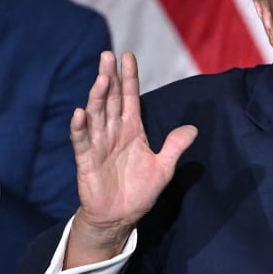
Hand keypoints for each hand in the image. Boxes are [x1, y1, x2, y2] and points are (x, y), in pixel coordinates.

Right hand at [64, 51, 196, 267]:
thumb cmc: (139, 191)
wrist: (120, 217)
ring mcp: (98, 144)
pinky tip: (79, 113)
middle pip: (111, 100)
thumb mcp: (164, 167)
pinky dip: (80, 127)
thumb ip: (175, 146)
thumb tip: (193, 128)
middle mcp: (113, 132)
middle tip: (107, 56)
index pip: (130, 98)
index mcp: (132, 130)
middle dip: (110, 78)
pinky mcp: (86, 160)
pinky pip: (82, 141)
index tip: (127, 56)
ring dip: (97, 96)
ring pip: (96, 115)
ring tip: (101, 78)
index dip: (128, 78)